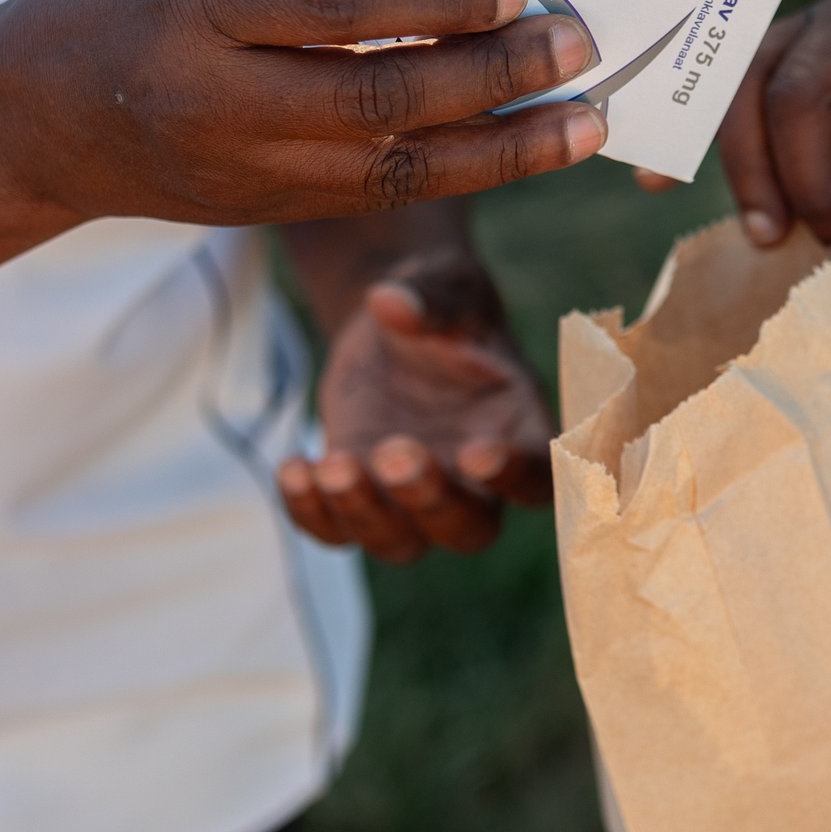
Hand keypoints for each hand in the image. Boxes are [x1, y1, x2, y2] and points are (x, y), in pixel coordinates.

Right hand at [0, 0, 603, 227]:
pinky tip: (531, 146)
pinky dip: (469, 170)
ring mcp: (250, 170)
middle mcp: (224, 100)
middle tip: (577, 41)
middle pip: (382, 96)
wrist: (32, 120)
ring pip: (400, 166)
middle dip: (494, 74)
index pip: (334, 6)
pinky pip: (388, 192)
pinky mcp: (276, 211)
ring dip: (508, 147)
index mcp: (198, 7)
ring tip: (588, 119)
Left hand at [277, 248, 551, 560]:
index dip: (513, 478)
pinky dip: (309, 512)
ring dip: (363, 514)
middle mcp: (474, 482)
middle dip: (428, 501)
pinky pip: (337, 532)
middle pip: (468, 529)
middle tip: (391, 452)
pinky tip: (293, 466)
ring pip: (400, 543)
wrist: (394, 326)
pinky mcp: (360, 497)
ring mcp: (413, 498)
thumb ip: (431, 299)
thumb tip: (392, 301)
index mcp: (519, 432)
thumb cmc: (442, 305)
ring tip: (330, 464)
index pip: (537, 479)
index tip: (475, 453)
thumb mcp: (445, 288)